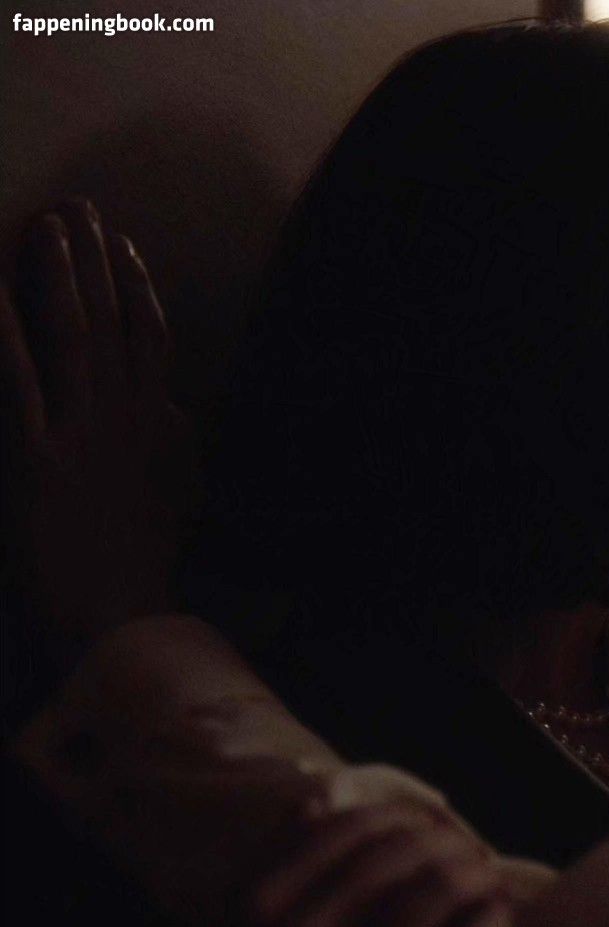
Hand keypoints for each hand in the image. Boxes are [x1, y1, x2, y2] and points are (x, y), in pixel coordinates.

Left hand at [1, 199, 195, 655]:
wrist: (120, 620)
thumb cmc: (141, 566)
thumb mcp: (175, 494)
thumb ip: (171, 440)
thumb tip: (171, 402)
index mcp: (159, 425)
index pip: (149, 335)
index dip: (134, 284)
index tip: (120, 241)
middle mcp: (126, 416)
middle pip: (111, 319)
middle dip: (92, 261)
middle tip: (74, 208)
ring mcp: (83, 433)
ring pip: (72, 334)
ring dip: (56, 275)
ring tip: (45, 227)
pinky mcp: (38, 457)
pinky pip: (19, 377)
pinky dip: (6, 329)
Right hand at [244, 800, 515, 926]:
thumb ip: (277, 858)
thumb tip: (324, 795)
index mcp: (259, 904)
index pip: (356, 826)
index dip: (404, 817)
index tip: (427, 825)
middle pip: (407, 849)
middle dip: (450, 841)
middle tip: (469, 850)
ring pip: (444, 884)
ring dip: (478, 872)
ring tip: (487, 878)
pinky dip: (493, 921)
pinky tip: (495, 918)